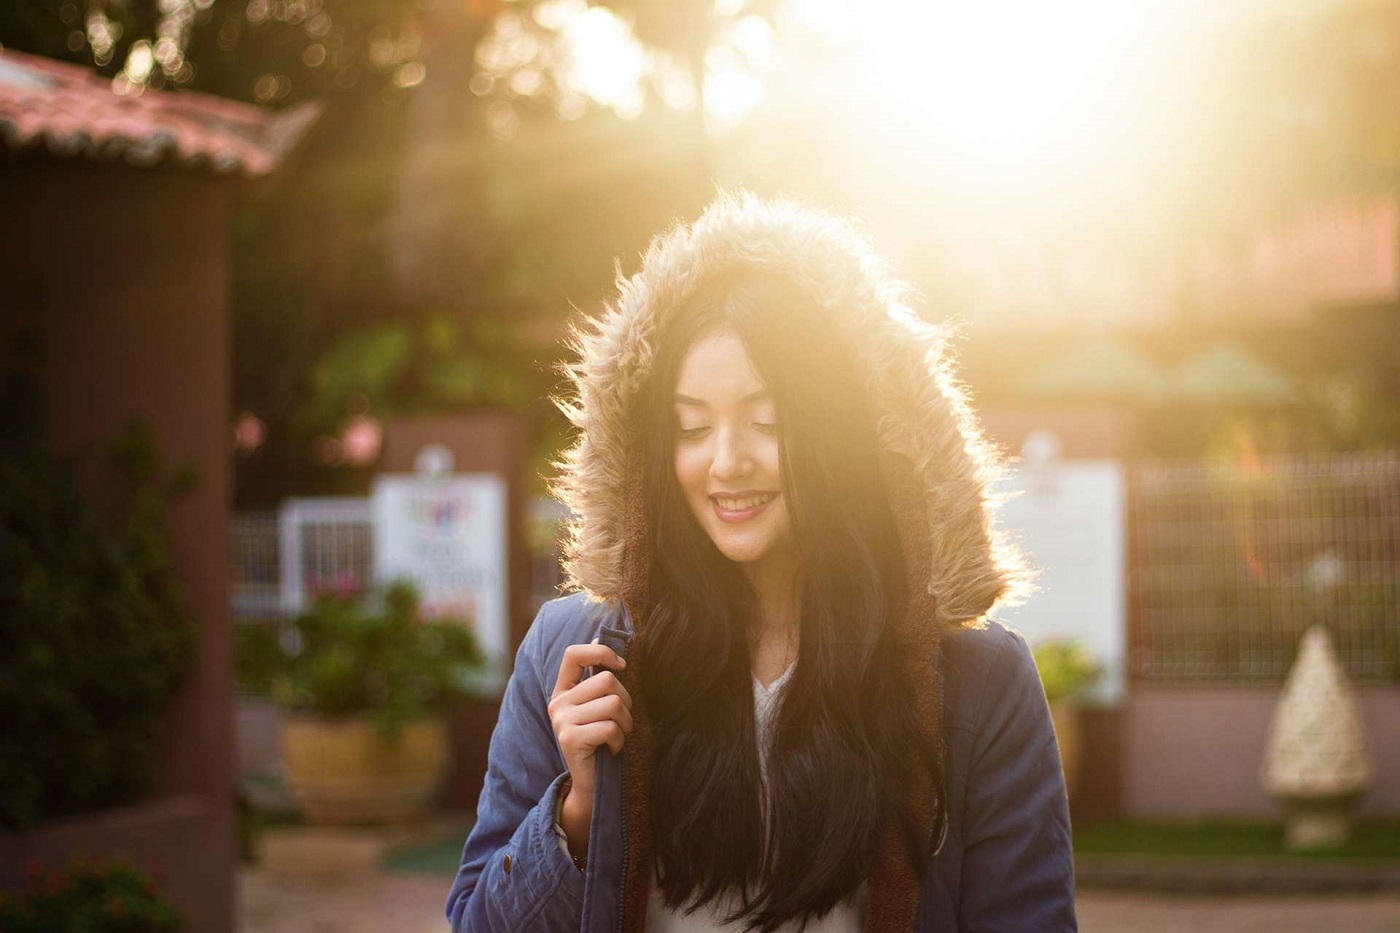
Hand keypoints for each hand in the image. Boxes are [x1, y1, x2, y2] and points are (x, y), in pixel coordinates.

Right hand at [548, 641, 632, 854]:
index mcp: (563, 691)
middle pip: (606, 680)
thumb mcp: (598, 708)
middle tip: (622, 722)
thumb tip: (601, 638)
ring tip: (618, 736)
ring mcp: (561, 720)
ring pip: (613, 703)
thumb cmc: (601, 742)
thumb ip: (596, 678)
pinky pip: (610, 727)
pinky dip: (620, 740)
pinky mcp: (569, 738)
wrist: (591, 786)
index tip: (621, 666)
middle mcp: (557, 703)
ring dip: (626, 723)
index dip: (600, 653)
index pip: (573, 654)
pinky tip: (612, 749)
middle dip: (626, 701)